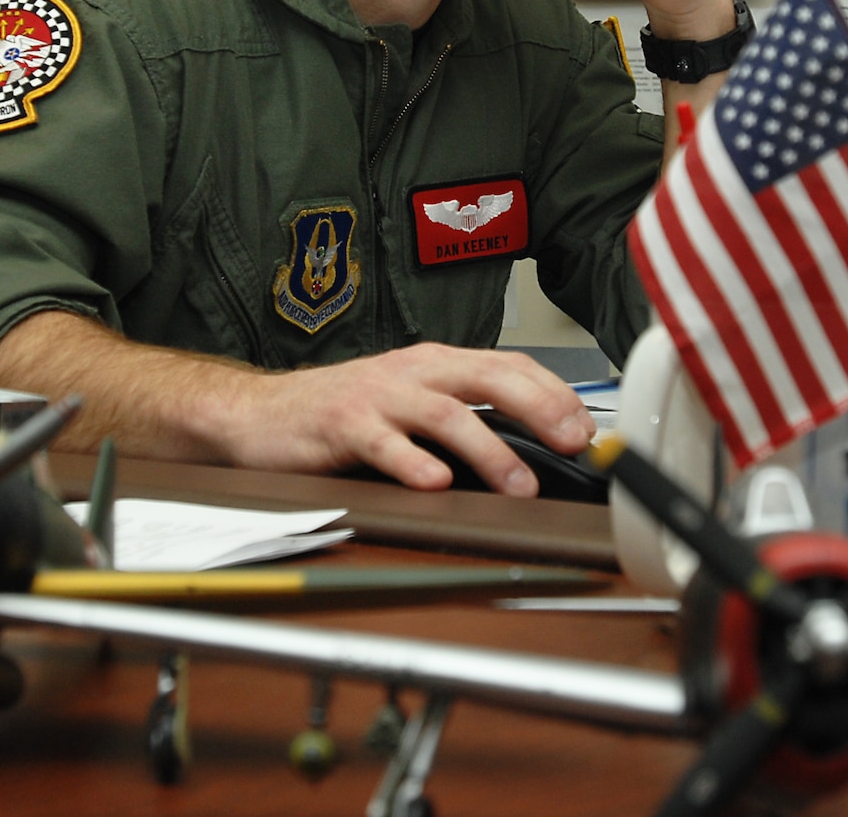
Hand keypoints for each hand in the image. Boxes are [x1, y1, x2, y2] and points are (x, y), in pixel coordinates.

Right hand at [229, 344, 594, 495]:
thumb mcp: (410, 402)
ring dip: (488, 450)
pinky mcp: (341, 426)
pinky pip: (382, 445)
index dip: (553, 392)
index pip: (509, 365)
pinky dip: (412, 463)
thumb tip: (532, 447)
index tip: (587, 426)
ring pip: (445, 414)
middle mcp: (413, 372)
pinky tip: (434, 483)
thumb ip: (462, 414)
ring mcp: (377, 397)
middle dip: (538, 409)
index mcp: (436, 364)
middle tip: (573, 443)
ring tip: (518, 483)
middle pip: (488, 378)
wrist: (260, 413)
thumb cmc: (342, 412)